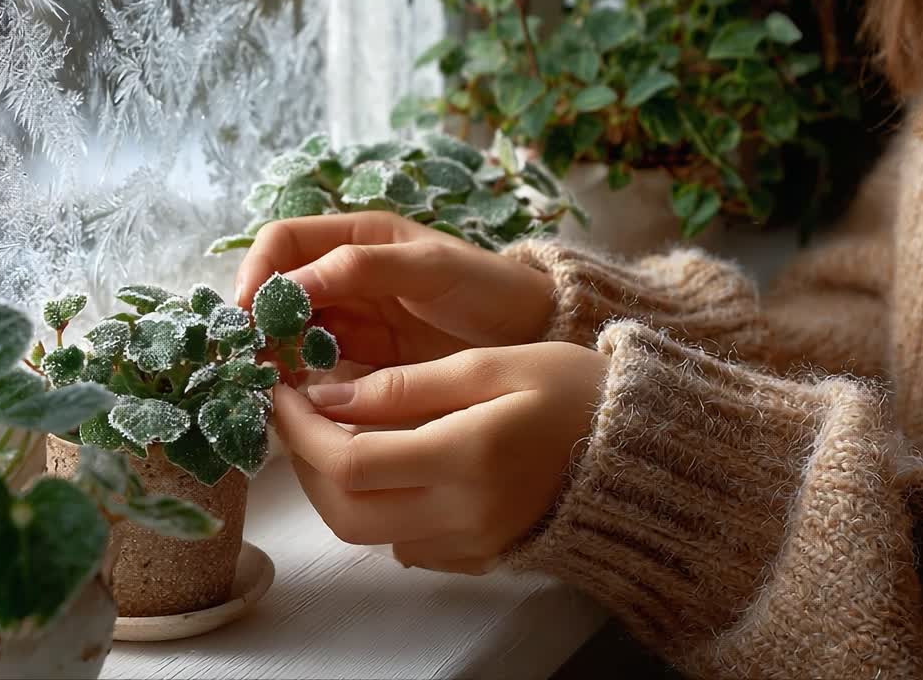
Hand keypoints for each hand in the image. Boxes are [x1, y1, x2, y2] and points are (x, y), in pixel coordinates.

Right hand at [235, 212, 555, 366]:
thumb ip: (365, 266)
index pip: (284, 242)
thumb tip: (293, 283)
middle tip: (252, 356)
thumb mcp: (431, 267)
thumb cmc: (488, 288)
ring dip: (275, 354)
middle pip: (278, 292)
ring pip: (291, 334)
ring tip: (270, 382)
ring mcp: (352, 323)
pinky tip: (298, 400)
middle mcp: (345, 278)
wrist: (533, 336)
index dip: (258, 269)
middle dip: (260, 320)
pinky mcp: (362, 365)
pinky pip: (316, 369)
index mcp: (357, 237)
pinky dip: (300, 382)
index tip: (248, 308)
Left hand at [273, 342, 608, 574]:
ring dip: (332, 487)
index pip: (348, 461)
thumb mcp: (490, 365)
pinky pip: (401, 543)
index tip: (283, 392)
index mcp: (466, 458)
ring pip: (365, 533)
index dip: (300, 429)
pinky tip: (383, 462)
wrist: (638, 448)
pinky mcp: (477, 557)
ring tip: (333, 433)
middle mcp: (463, 515)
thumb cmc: (571, 390)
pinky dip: (375, 505)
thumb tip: (327, 398)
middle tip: (298, 414)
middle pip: (344, 512)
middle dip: (304, 464)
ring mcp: (470, 544)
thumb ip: (406, 386)